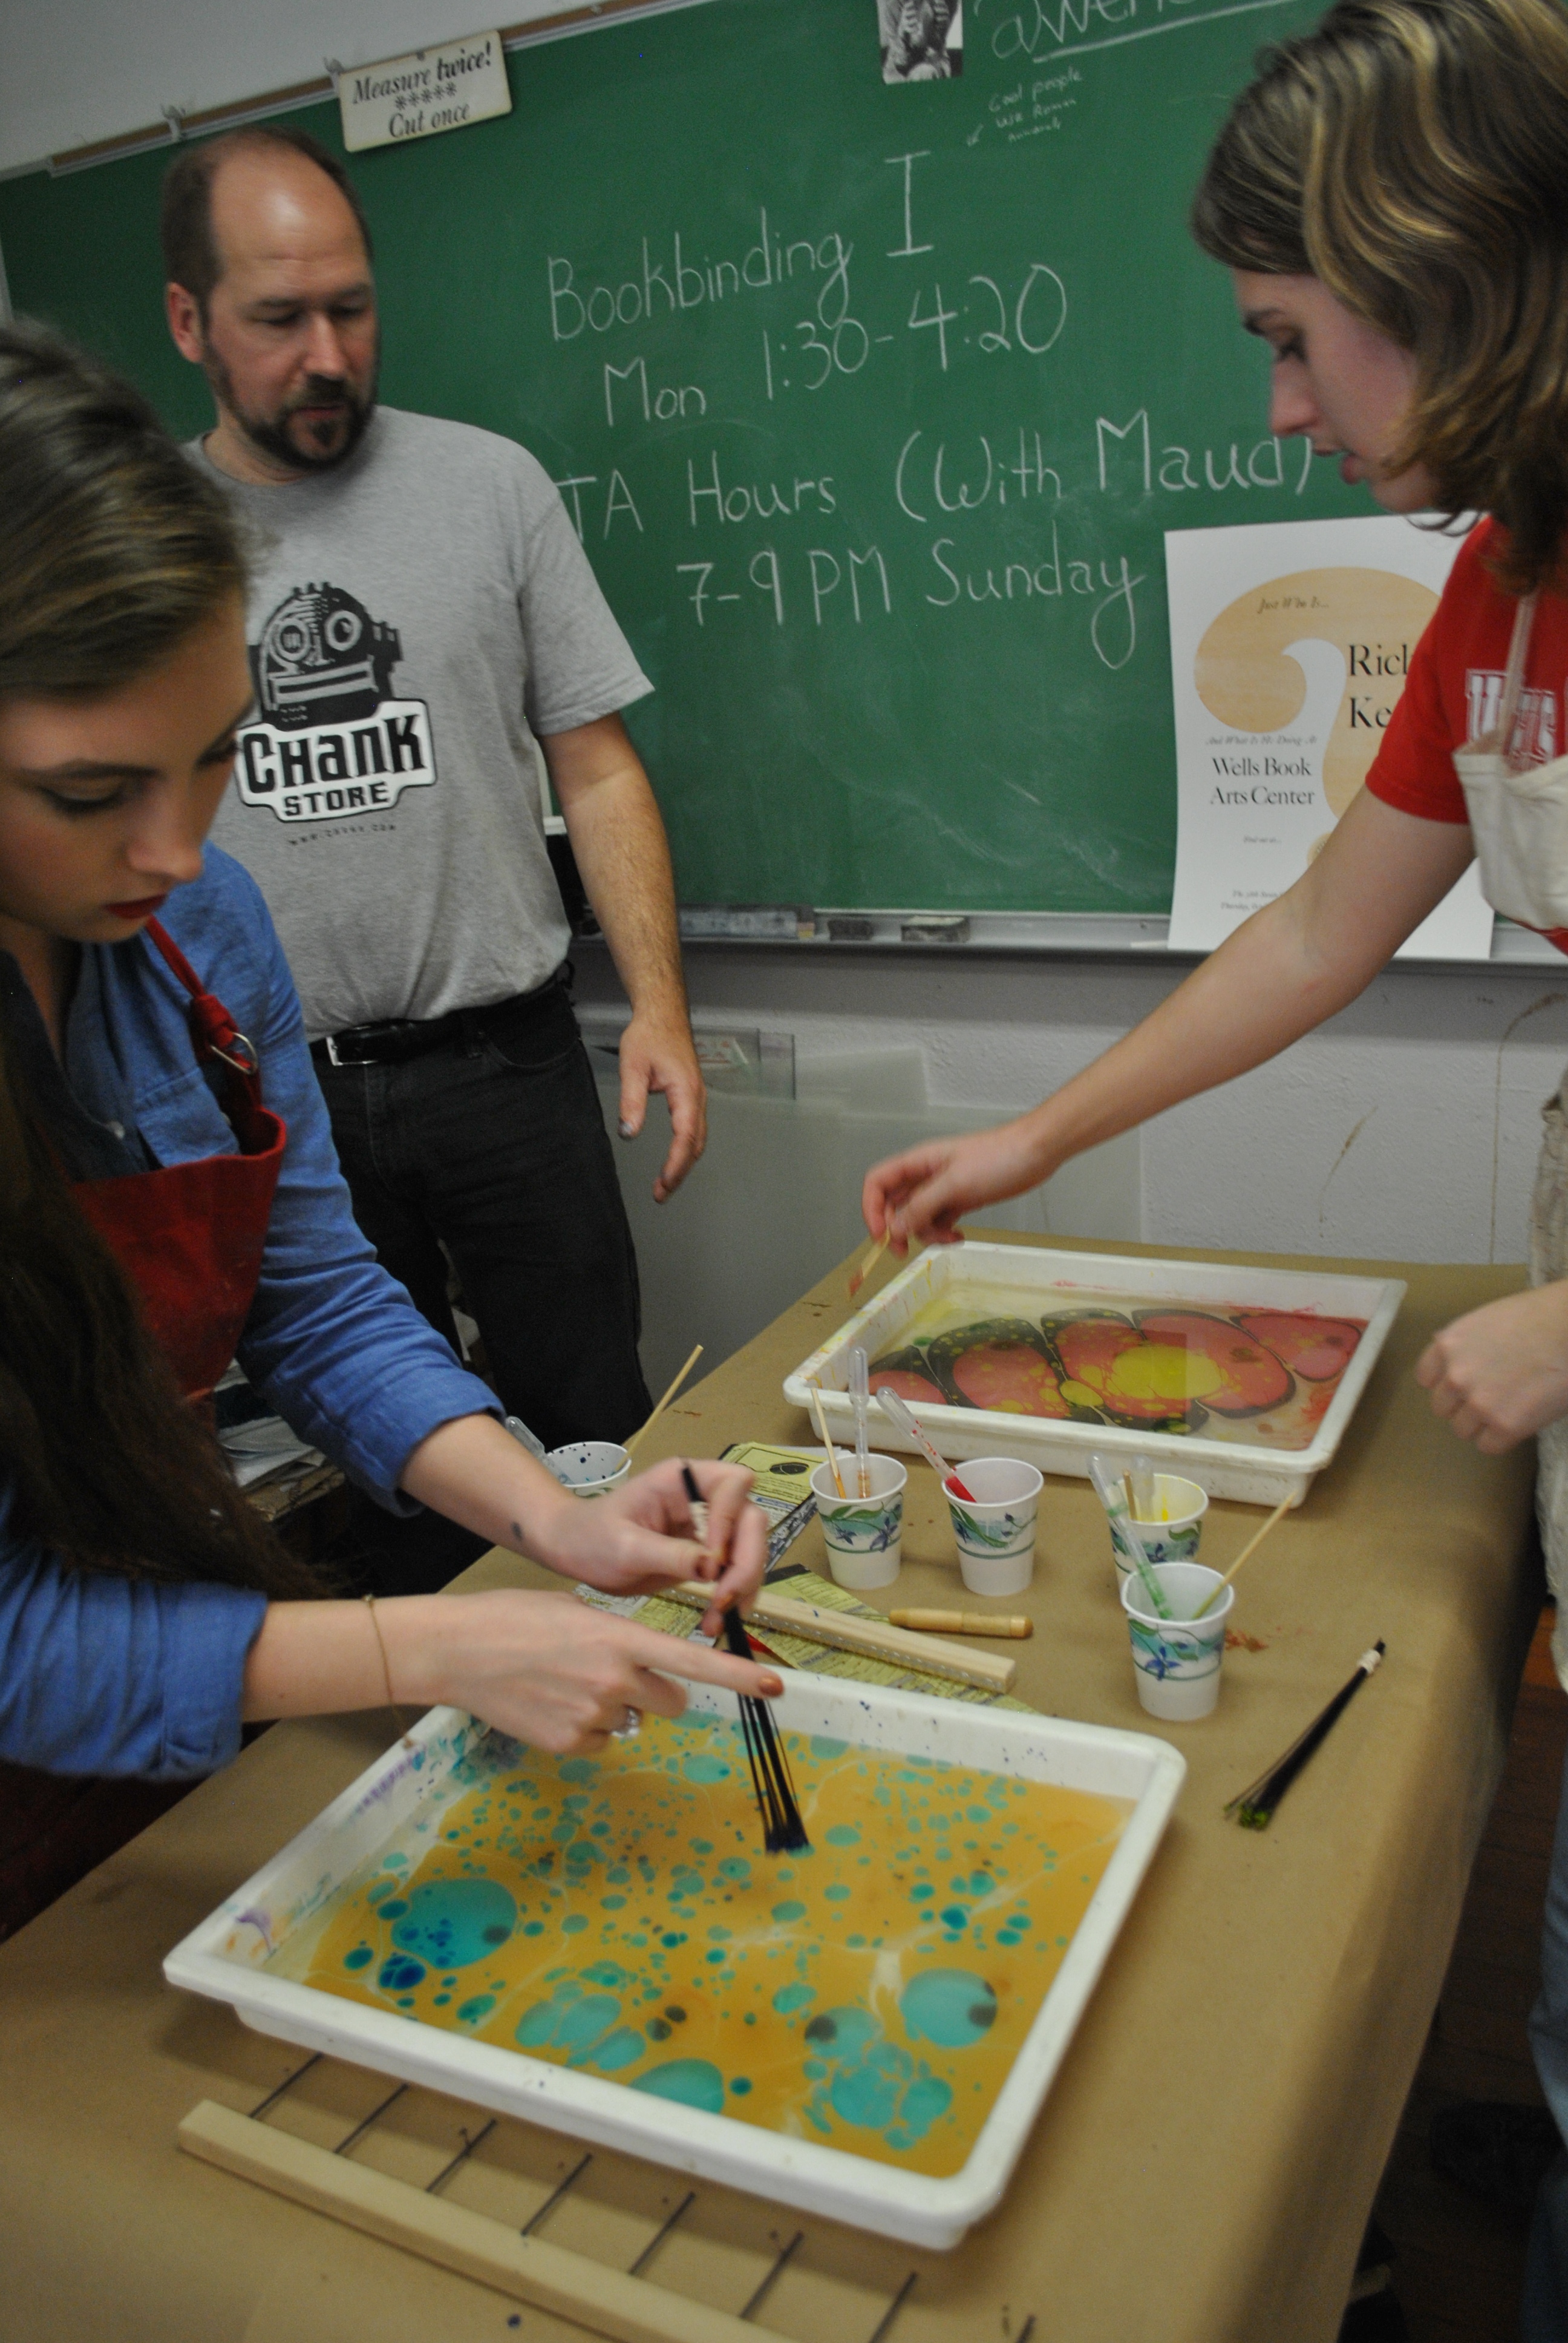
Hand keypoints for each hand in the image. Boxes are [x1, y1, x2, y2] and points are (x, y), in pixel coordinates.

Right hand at [388, 1586, 782, 1754]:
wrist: (460, 1650)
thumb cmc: (517, 1618)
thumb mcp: (579, 1611)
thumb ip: (620, 1638)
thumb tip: (644, 1666)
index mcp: (621, 1639)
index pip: (693, 1660)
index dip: (738, 1676)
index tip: (776, 1686)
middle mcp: (615, 1680)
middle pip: (673, 1700)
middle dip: (656, 1691)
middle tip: (617, 1674)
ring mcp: (593, 1716)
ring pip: (633, 1721)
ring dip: (615, 1709)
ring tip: (567, 1685)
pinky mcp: (570, 1744)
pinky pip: (601, 1742)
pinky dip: (585, 1730)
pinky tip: (553, 1706)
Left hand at [534, 1455, 767, 1630]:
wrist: (572, 1551)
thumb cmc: (589, 1536)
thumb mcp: (625, 1548)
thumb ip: (670, 1555)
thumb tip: (713, 1569)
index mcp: (682, 1479)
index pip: (733, 1484)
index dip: (732, 1520)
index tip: (714, 1560)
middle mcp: (702, 1498)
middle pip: (750, 1521)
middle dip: (745, 1562)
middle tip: (725, 1601)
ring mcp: (707, 1526)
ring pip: (749, 1550)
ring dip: (742, 1586)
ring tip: (716, 1621)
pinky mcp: (706, 1555)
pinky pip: (733, 1573)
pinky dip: (732, 1598)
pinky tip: (714, 1621)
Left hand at [618, 1014, 706, 1200]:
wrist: (664, 1015)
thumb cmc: (649, 1036)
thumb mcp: (632, 1067)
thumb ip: (631, 1101)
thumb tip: (629, 1133)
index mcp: (685, 1091)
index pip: (685, 1136)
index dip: (676, 1163)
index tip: (664, 1183)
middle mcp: (697, 1097)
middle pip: (696, 1144)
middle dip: (680, 1171)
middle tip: (661, 1193)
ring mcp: (698, 1097)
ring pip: (698, 1139)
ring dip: (683, 1163)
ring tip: (665, 1184)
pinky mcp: (692, 1096)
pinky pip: (695, 1129)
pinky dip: (686, 1150)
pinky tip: (675, 1160)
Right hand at [862, 1117, 1048, 1249]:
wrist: (1035, 1153)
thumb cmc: (997, 1159)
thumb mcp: (955, 1184)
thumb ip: (922, 1206)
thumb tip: (894, 1229)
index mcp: (918, 1163)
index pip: (878, 1183)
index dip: (871, 1209)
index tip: (880, 1236)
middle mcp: (925, 1176)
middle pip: (895, 1205)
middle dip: (898, 1229)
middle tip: (905, 1252)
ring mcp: (943, 1189)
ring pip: (918, 1217)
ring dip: (927, 1233)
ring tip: (950, 1238)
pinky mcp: (960, 1200)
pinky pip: (940, 1221)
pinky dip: (944, 1233)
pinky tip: (959, 1237)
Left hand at [1415, 1282, 1567, 1451]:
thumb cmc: (1538, 1317)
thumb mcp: (1485, 1322)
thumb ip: (1463, 1346)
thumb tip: (1449, 1361)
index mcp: (1447, 1345)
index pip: (1425, 1379)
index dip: (1446, 1383)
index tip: (1465, 1383)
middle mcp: (1455, 1376)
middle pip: (1442, 1407)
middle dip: (1463, 1404)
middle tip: (1493, 1395)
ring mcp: (1479, 1403)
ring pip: (1462, 1429)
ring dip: (1482, 1423)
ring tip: (1510, 1407)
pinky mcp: (1505, 1426)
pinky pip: (1488, 1445)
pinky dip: (1502, 1438)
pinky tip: (1520, 1420)